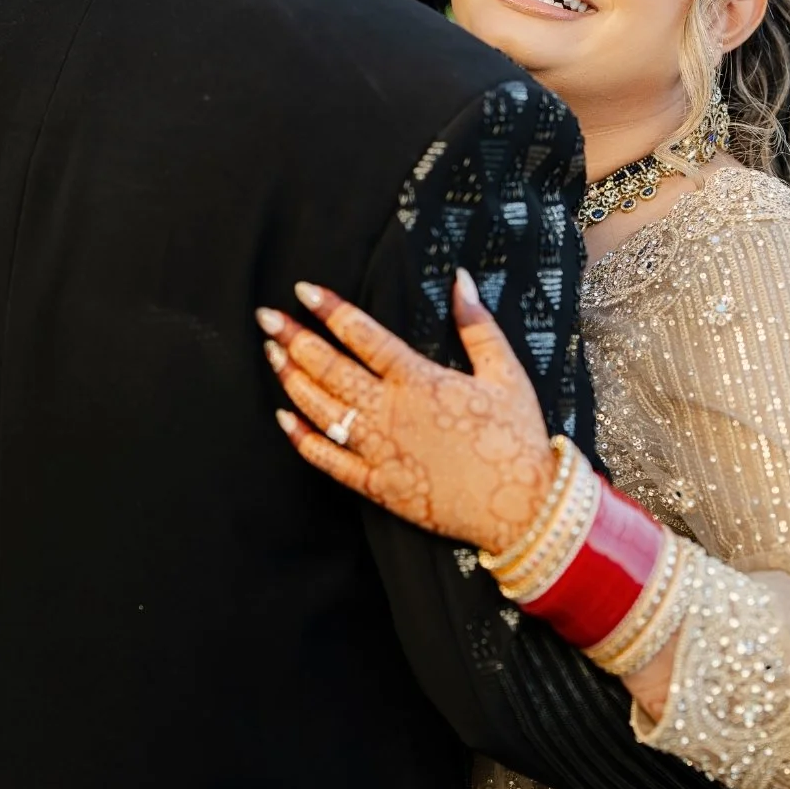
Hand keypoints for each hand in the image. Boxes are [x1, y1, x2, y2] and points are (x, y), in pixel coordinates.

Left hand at [256, 271, 555, 553]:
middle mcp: (392, 412)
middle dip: (296, 339)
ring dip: (293, 380)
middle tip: (267, 317)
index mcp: (421, 379)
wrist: (523, 509)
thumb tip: (460, 279)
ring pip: (323, 410)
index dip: (331, 311)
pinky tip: (283, 419)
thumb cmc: (517, 436)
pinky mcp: (378, 486)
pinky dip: (303, 440)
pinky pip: (329, 462)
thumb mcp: (505, 372)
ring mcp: (380, 451)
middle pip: (331, 369)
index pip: (364, 336)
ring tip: (271, 354)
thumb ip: (477, 324)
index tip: (303, 290)